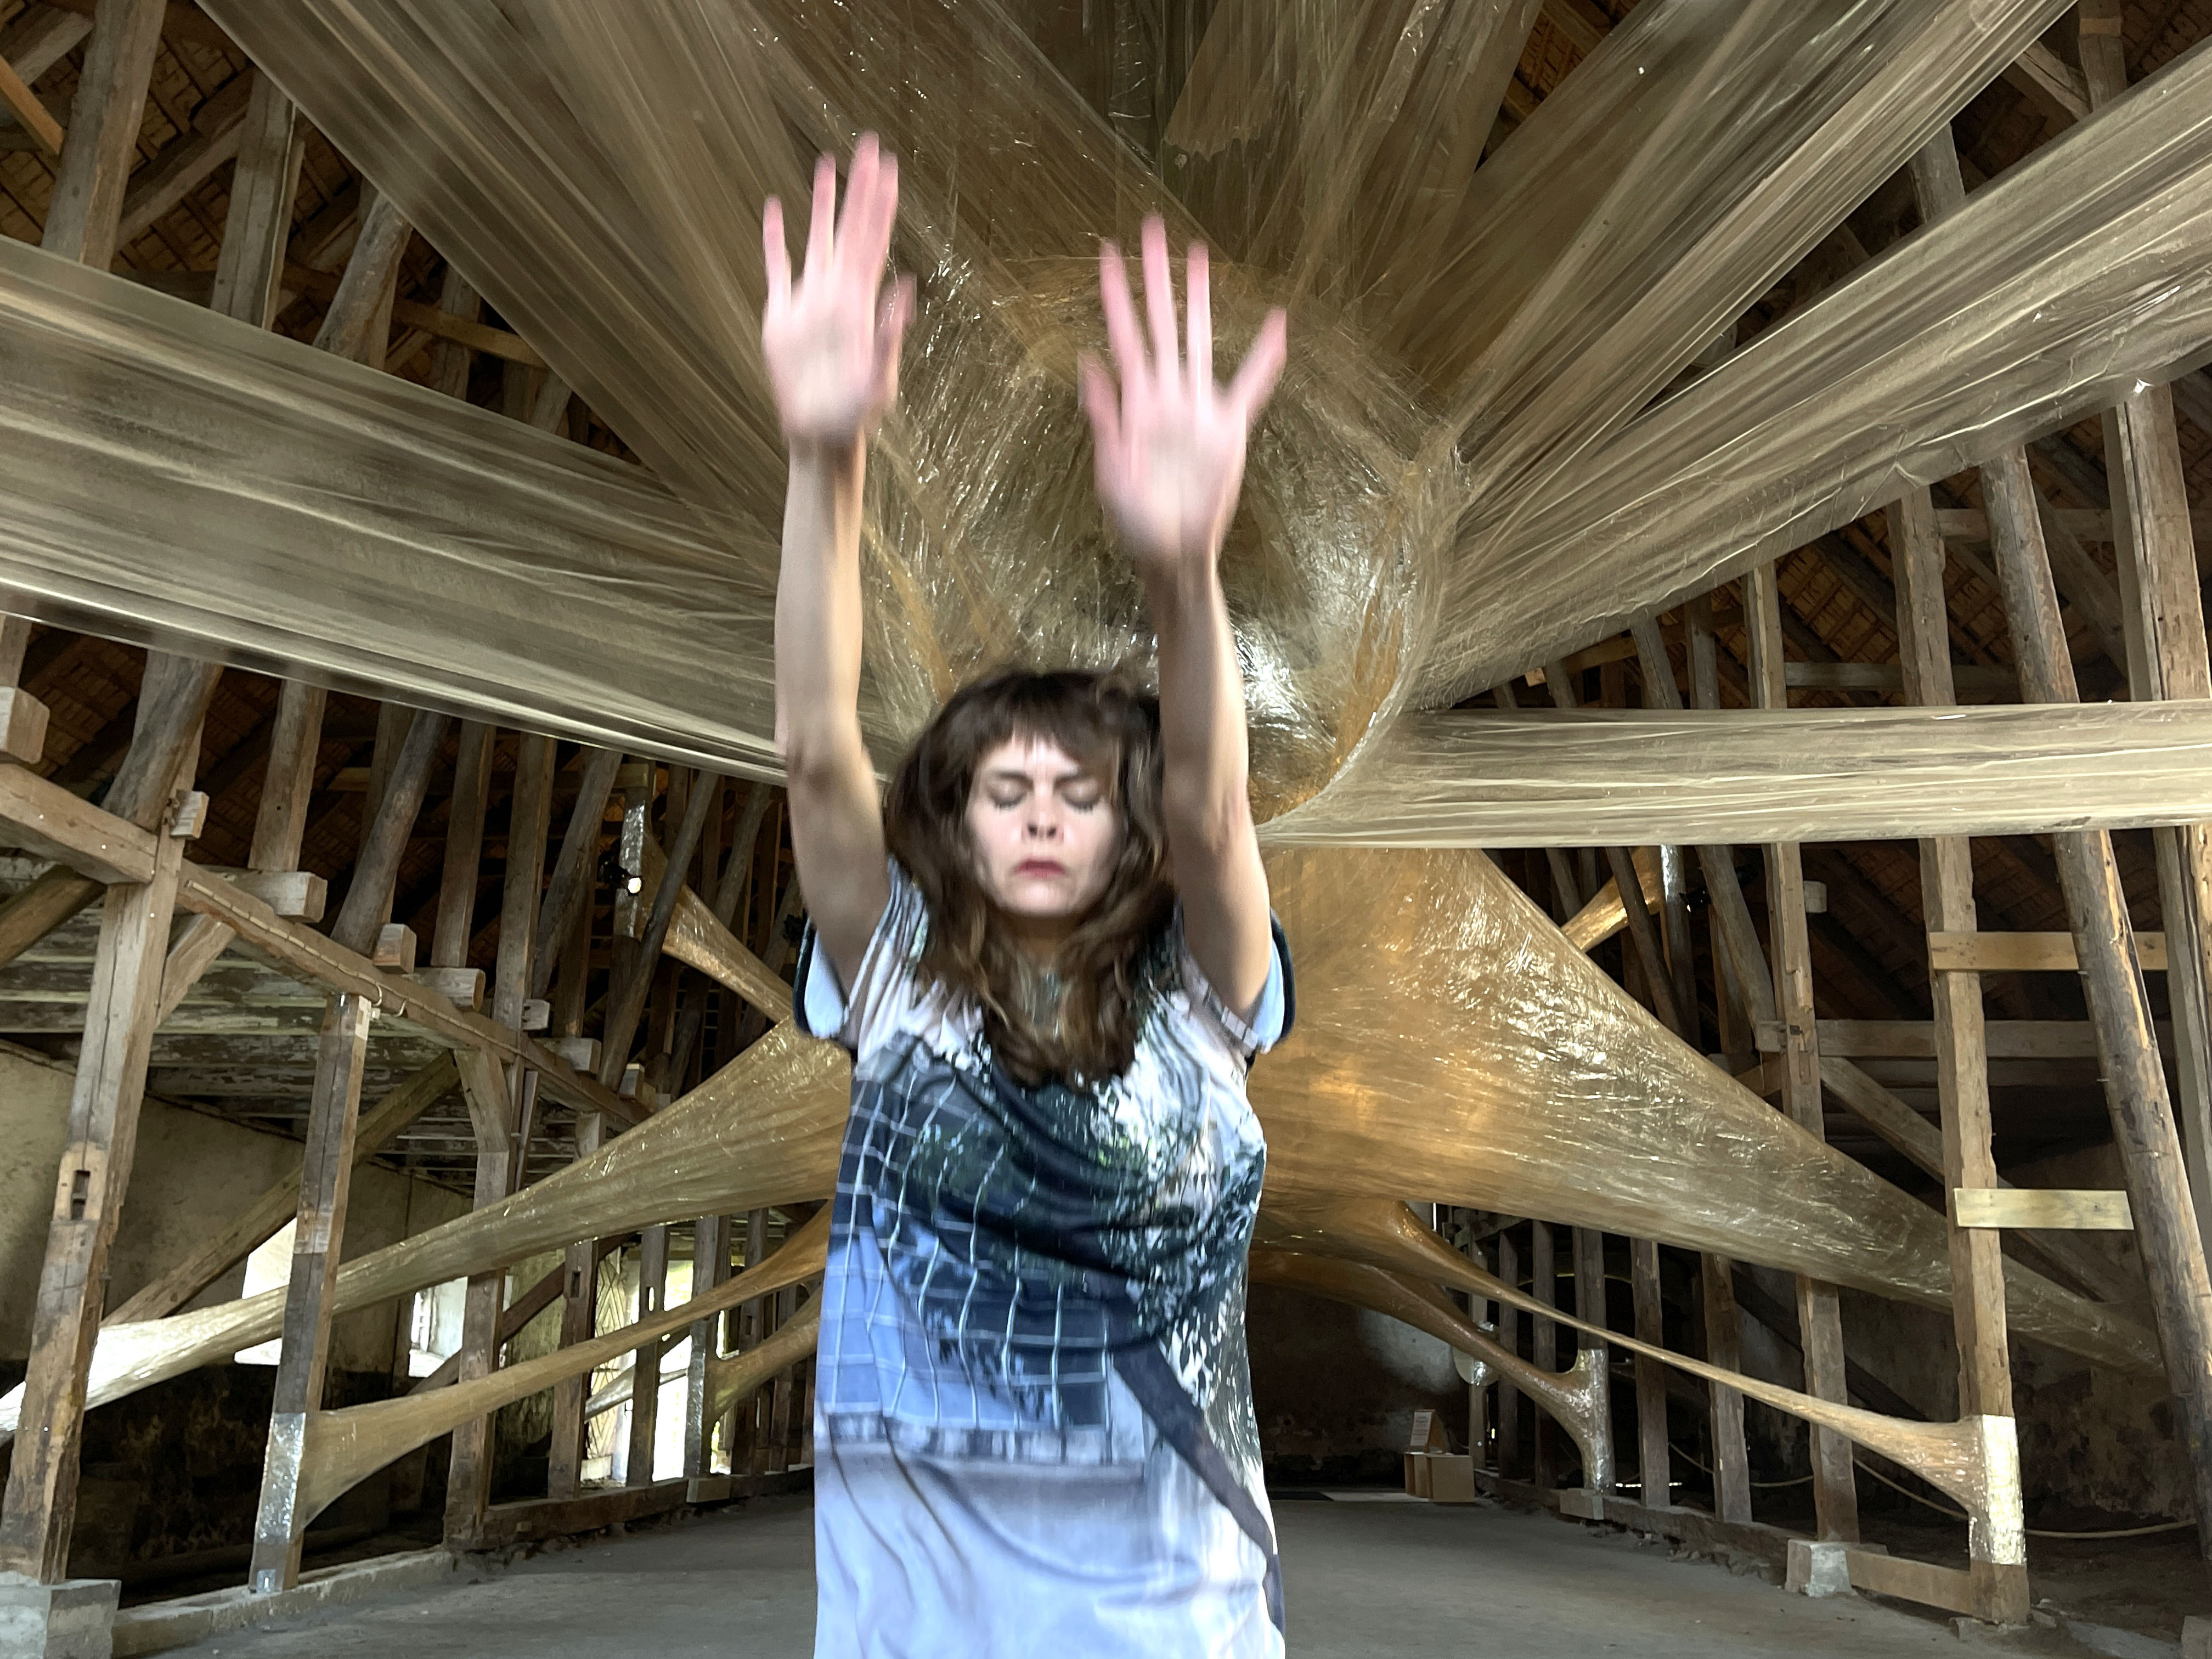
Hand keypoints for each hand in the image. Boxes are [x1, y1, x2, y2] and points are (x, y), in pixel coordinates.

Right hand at [762, 133, 914, 449]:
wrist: (821, 436)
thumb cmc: (856, 417)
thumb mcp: (879, 381)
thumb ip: (890, 336)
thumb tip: (905, 287)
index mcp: (859, 303)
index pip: (872, 240)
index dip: (880, 203)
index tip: (889, 166)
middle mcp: (837, 293)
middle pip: (849, 228)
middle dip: (860, 187)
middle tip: (869, 145)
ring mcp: (808, 302)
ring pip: (816, 238)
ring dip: (822, 203)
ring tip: (827, 164)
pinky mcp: (780, 317)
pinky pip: (775, 268)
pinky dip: (773, 240)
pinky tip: (774, 210)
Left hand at [1080, 218, 1285, 574]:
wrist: (1172, 550)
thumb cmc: (1134, 521)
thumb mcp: (1110, 474)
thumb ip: (1105, 421)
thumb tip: (1088, 365)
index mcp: (1135, 403)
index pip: (1124, 335)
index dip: (1115, 295)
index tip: (1105, 254)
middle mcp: (1165, 394)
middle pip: (1161, 321)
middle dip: (1156, 276)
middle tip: (1152, 228)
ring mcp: (1197, 407)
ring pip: (1199, 339)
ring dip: (1199, 299)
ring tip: (1199, 256)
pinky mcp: (1228, 429)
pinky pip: (1251, 386)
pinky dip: (1265, 358)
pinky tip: (1277, 326)